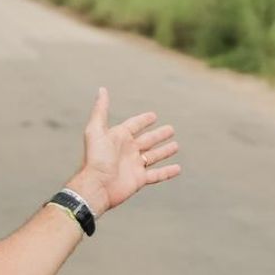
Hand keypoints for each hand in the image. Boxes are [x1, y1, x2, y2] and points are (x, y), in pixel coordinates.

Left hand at [69, 87, 181, 215]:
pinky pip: (157, 174)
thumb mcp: (96, 130)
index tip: (153, 115)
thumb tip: (102, 89)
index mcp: (119, 138)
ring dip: (165, 151)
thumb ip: (101, 110)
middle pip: (147, 140)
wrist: (96, 186)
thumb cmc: (95, 158)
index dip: (143, 120)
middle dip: (159, 135)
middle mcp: (127, 151)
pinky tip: (178, 168)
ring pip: (153, 156)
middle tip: (171, 129)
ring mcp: (134, 165)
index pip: (134, 125)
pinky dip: (168, 172)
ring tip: (176, 145)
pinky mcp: (139, 180)